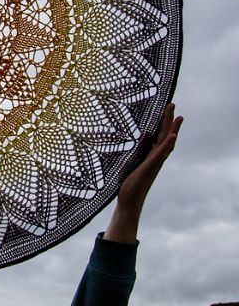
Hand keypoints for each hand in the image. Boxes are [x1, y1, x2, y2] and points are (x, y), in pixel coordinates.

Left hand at [103, 103, 182, 242]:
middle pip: (165, 136)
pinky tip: (172, 136)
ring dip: (172, 129)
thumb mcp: (130, 163)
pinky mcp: (149, 168)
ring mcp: (154, 163)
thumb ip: (134, 153)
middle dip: (169, 120)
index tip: (167, 108)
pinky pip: (160, 155)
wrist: (128, 202)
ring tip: (179, 117)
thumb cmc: (128, 184)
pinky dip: (167, 145)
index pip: (159, 136)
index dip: (164, 123)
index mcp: (150, 156)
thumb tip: (133, 141)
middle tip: (173, 104)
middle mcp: (155, 158)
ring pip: (166, 143)